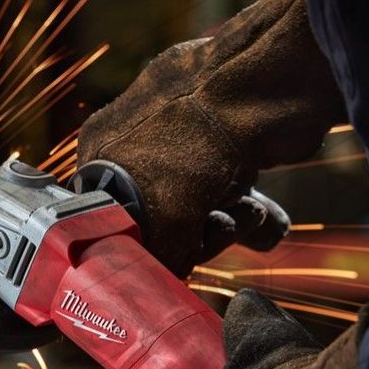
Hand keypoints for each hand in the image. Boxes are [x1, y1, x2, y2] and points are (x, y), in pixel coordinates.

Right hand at [77, 0, 344, 276]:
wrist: (265, 86)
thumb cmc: (199, 142)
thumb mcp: (165, 219)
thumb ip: (158, 258)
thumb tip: (163, 282)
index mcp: (101, 147)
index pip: (111, 217)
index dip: (143, 245)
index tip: (173, 260)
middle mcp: (135, 137)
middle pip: (160, 215)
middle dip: (197, 234)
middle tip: (221, 229)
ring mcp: (184, 132)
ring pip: (201, 204)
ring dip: (229, 224)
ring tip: (250, 215)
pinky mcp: (228, 133)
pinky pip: (233, 186)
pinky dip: (250, 208)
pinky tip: (266, 215)